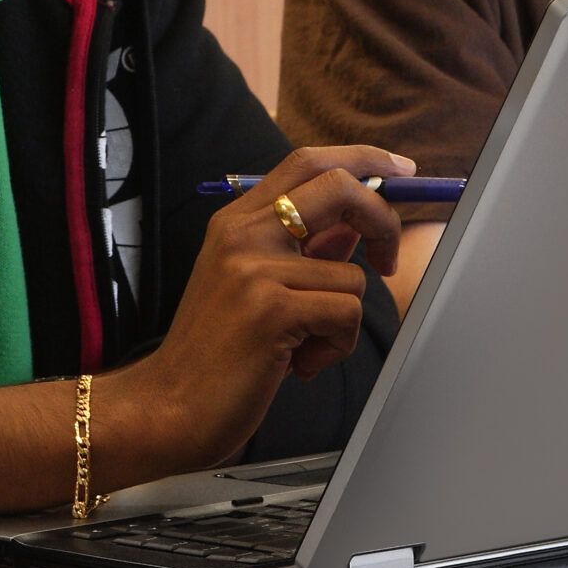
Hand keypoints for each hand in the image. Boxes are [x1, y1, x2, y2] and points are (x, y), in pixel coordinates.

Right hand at [107, 145, 410, 471]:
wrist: (167, 409)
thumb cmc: (215, 355)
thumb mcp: (254, 288)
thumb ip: (303, 252)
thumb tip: (354, 229)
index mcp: (237, 222)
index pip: (308, 161)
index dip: (363, 158)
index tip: (400, 171)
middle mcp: (243, 233)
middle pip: (339, 186)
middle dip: (382, 221)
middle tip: (388, 260)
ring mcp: (255, 268)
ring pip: (352, 275)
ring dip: (343, 322)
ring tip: (303, 348)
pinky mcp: (271, 309)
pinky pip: (347, 313)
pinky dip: (336, 347)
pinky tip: (299, 365)